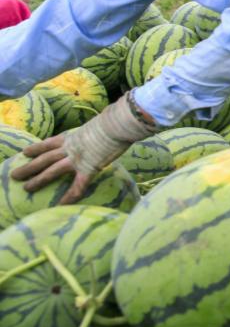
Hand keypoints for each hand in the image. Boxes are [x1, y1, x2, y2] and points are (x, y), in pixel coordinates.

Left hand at [11, 92, 157, 202]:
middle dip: (29, 167)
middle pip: (45, 158)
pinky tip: (60, 205)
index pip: (49, 143)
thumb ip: (94, 129)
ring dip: (38, 180)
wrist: (118, 124)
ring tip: (26, 188)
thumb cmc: (114, 120)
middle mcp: (70, 148)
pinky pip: (77, 186)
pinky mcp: (88, 169)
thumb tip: (103, 127)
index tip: (25, 152)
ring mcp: (77, 159)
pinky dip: (69, 197)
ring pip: (52, 171)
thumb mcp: (97, 123)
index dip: (36, 148)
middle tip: (15, 175)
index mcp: (72, 136)